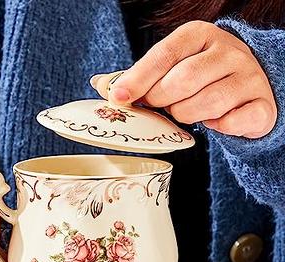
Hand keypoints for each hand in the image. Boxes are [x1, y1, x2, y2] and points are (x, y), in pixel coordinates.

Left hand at [91, 21, 276, 138]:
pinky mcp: (261, 105)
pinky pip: (231, 123)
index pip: (163, 55)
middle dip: (162, 101)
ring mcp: (248, 77)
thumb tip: (100, 84)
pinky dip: (217, 127)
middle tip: (162, 105)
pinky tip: (214, 121)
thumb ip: (138, 77)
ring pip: (203, 105)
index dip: (139, 78)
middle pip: (181, 82)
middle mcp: (227, 51)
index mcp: (199, 35)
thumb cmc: (200, 77)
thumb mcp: (170, 68)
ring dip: (186, 116)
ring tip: (187, 111)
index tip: (119, 97)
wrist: (247, 87)